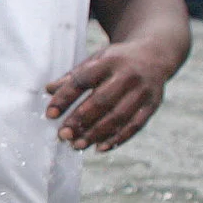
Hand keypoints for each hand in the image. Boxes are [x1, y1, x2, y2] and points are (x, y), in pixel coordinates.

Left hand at [46, 40, 178, 152]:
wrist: (155, 54)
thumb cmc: (115, 61)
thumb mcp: (95, 60)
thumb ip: (73, 76)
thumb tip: (48, 89)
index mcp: (109, 61)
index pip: (82, 80)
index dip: (65, 98)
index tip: (50, 115)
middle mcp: (128, 75)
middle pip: (102, 101)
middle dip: (80, 120)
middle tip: (63, 135)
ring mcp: (143, 90)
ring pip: (118, 116)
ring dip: (96, 134)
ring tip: (77, 145)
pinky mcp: (153, 104)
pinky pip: (135, 125)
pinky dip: (117, 139)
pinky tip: (99, 148)